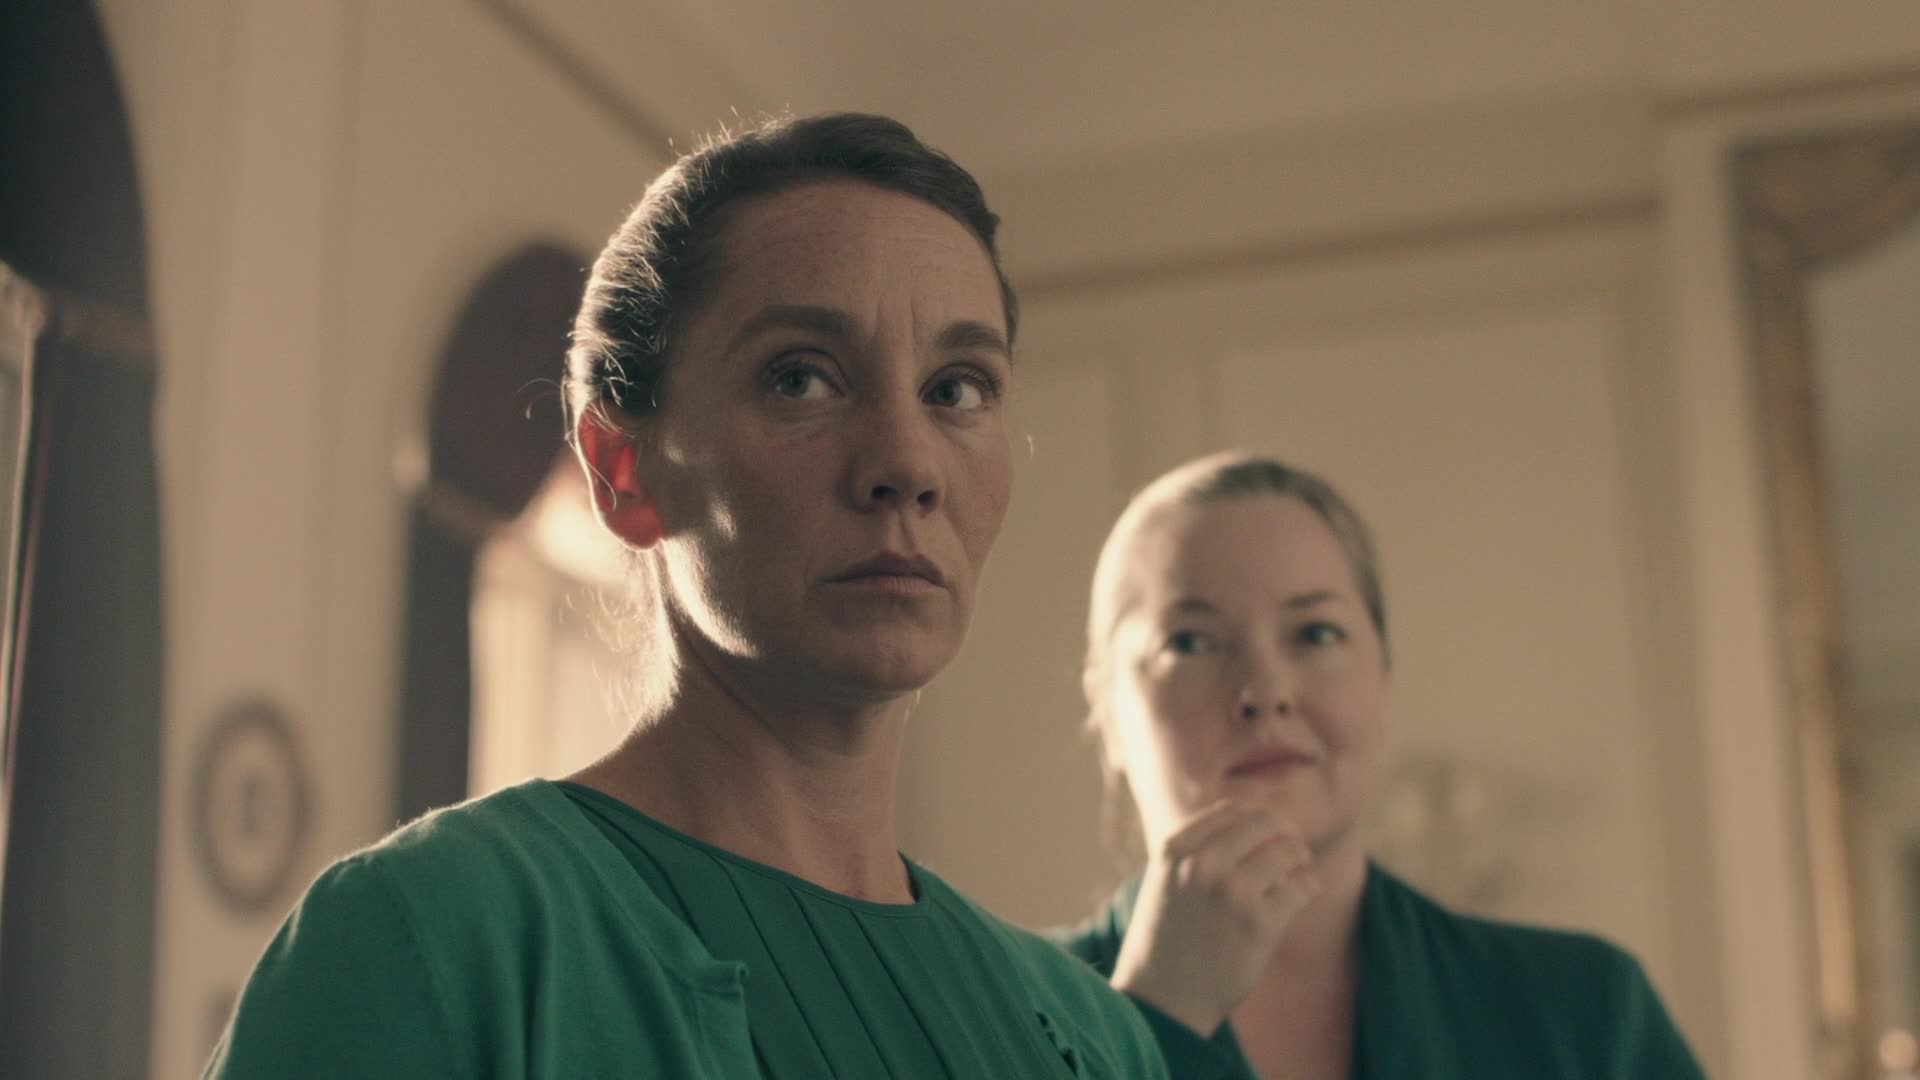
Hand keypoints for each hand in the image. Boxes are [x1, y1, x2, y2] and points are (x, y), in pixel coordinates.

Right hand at [1109, 799, 1318, 1035]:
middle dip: (1286, 832)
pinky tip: (1303, 895)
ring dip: (1300, 860)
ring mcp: (1231, 892)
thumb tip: (1252, 821)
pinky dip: (1309, 887)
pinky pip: (1303, 887)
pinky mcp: (1259, 923)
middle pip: (1264, 822)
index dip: (1260, 816)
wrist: (1159, 1002)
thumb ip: (1197, 851)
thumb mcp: (1165, 882)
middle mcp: (1201, 864)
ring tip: (1298, 874)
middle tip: (1294, 851)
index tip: (1272, 831)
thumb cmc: (1165, 942)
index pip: (1232, 809)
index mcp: (1175, 849)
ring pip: (1288, 851)